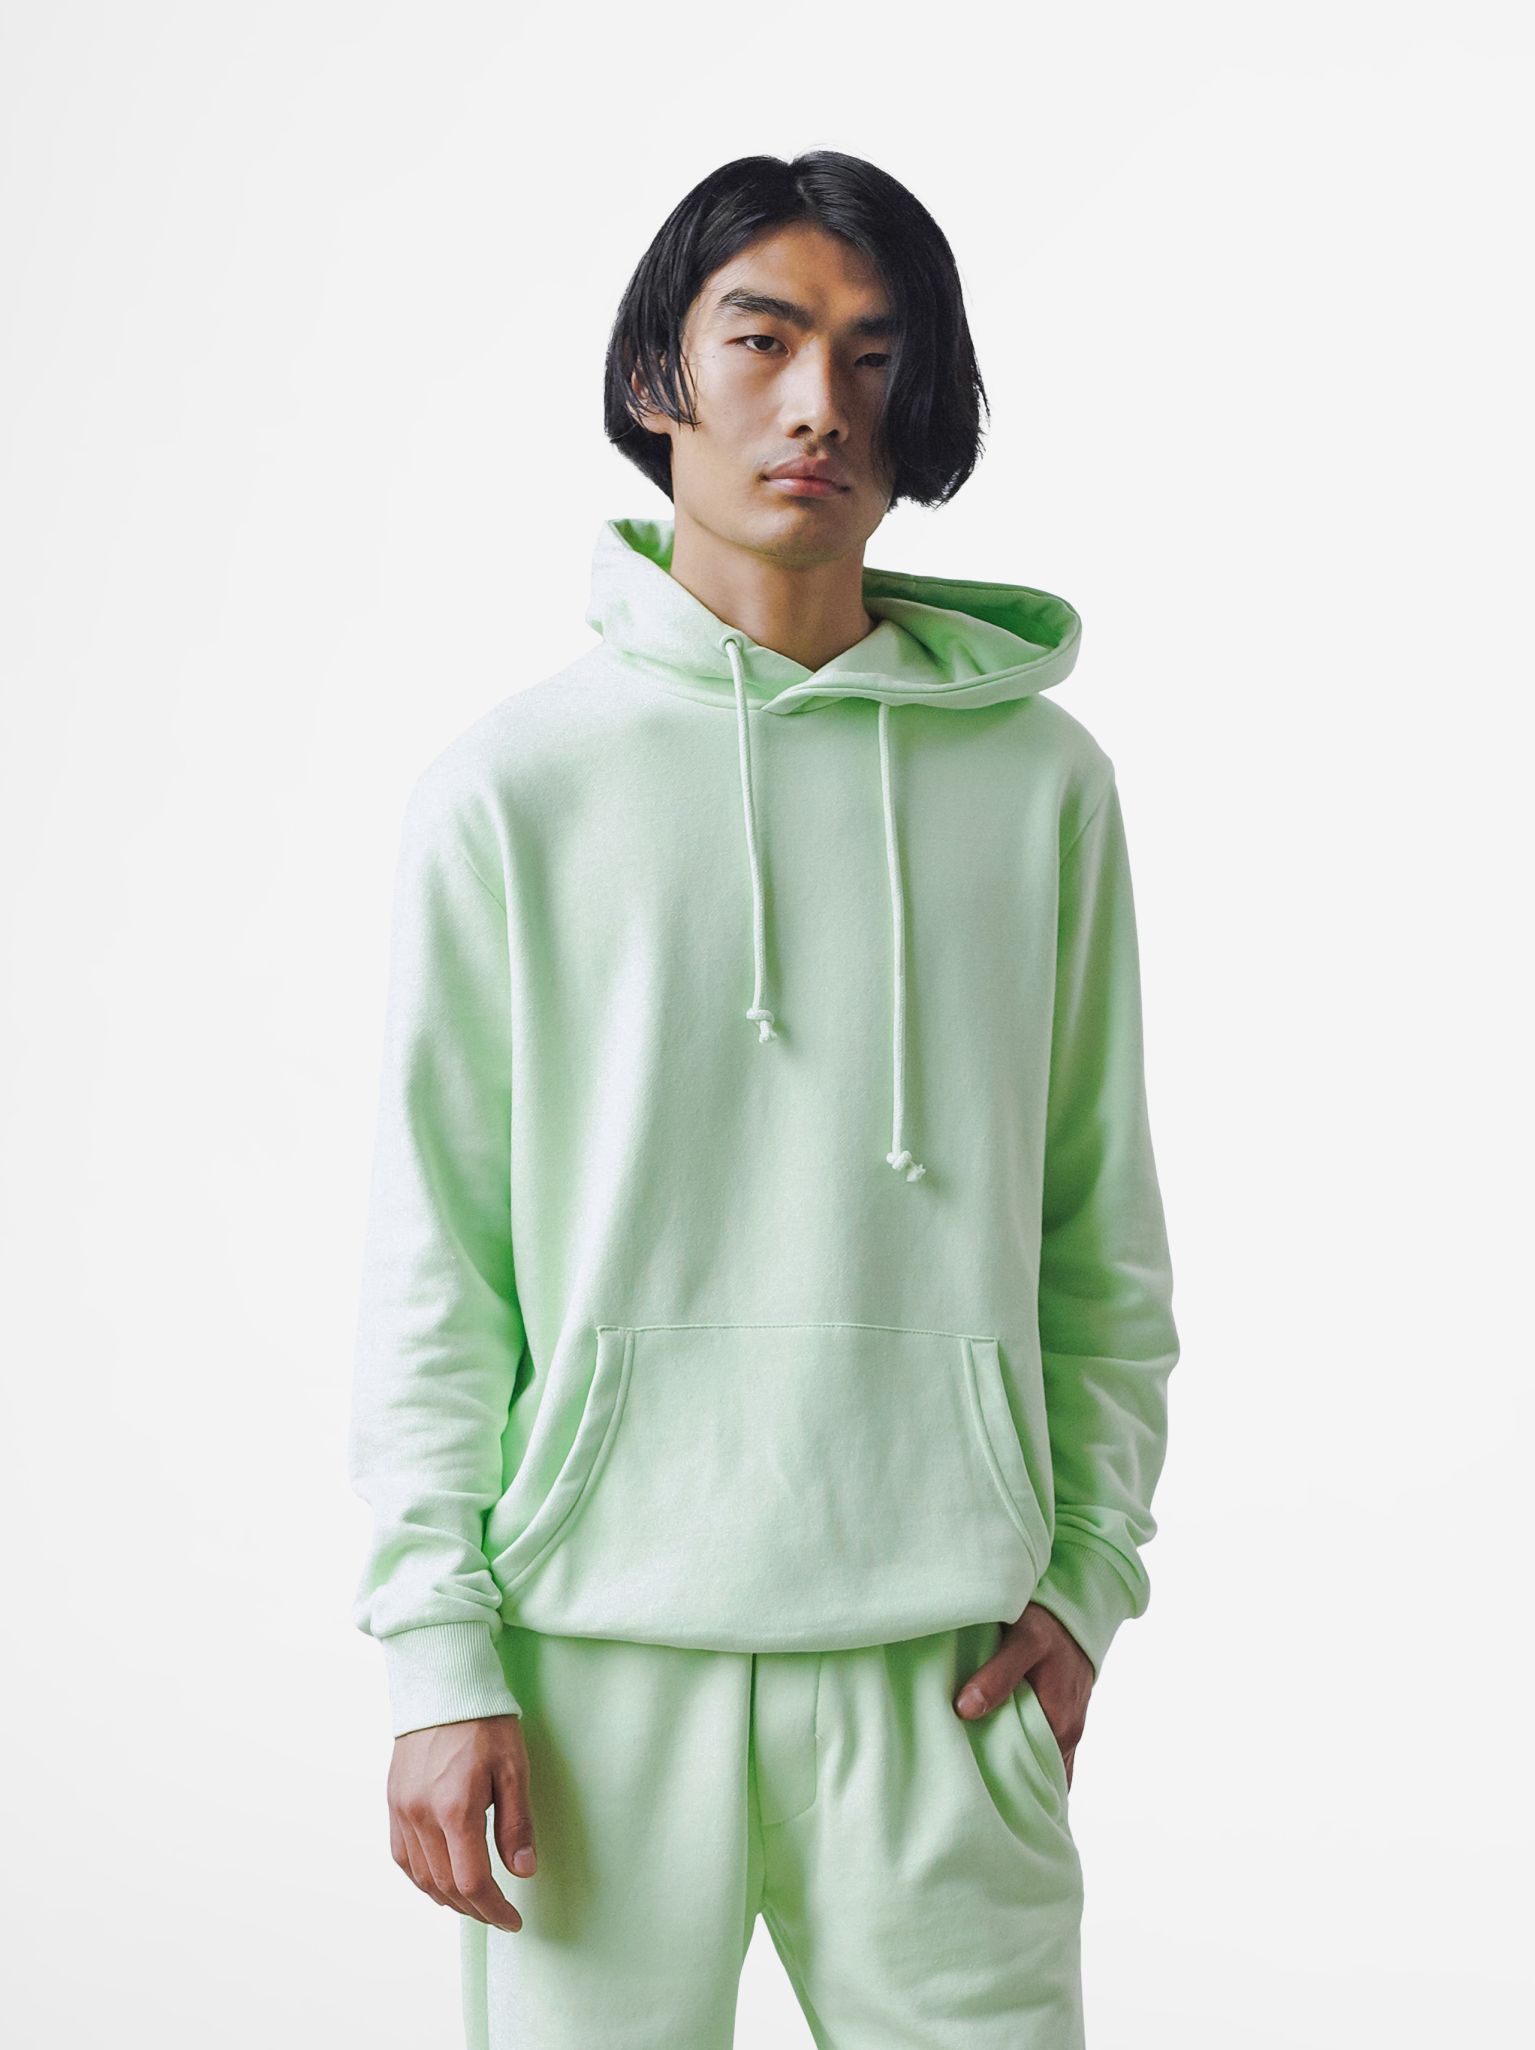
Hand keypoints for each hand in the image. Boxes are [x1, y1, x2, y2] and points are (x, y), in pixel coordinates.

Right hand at [387, 1713, 536, 1930]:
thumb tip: (523, 1871)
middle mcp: (422, 1816)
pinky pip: (402, 1857)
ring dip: (449, 1899)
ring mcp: (402, 1810)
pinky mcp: (393, 1802)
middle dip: (476, 1909)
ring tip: (475, 1903)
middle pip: (446, 1887)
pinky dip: (422, 1878)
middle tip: (499, 1914)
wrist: (442, 1684)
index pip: (472, 1882)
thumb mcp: (514, 1768)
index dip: (494, 1909)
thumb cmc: (483, 1721)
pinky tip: (440, 1880)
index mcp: (455, 1809)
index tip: (513, 1919)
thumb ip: (517, 1823)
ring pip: (422, 1877)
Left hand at [953, 1603, 1093, 1787]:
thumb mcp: (1023, 1642)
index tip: (968, 1785)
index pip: (1029, 1774)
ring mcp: (1067, 1731)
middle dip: (1004, 1780)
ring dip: (1014, 1769)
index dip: (999, 1780)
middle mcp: (1067, 1735)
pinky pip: (1045, 1753)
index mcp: (1060, 1724)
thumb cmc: (1048, 1627)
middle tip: (967, 1782)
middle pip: (1033, 1772)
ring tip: (979, 1775)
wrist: (1071, 1615)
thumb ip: (998, 1675)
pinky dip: (1025, 1759)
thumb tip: (965, 1710)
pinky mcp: (1062, 1722)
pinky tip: (1001, 1758)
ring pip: (1038, 1764)